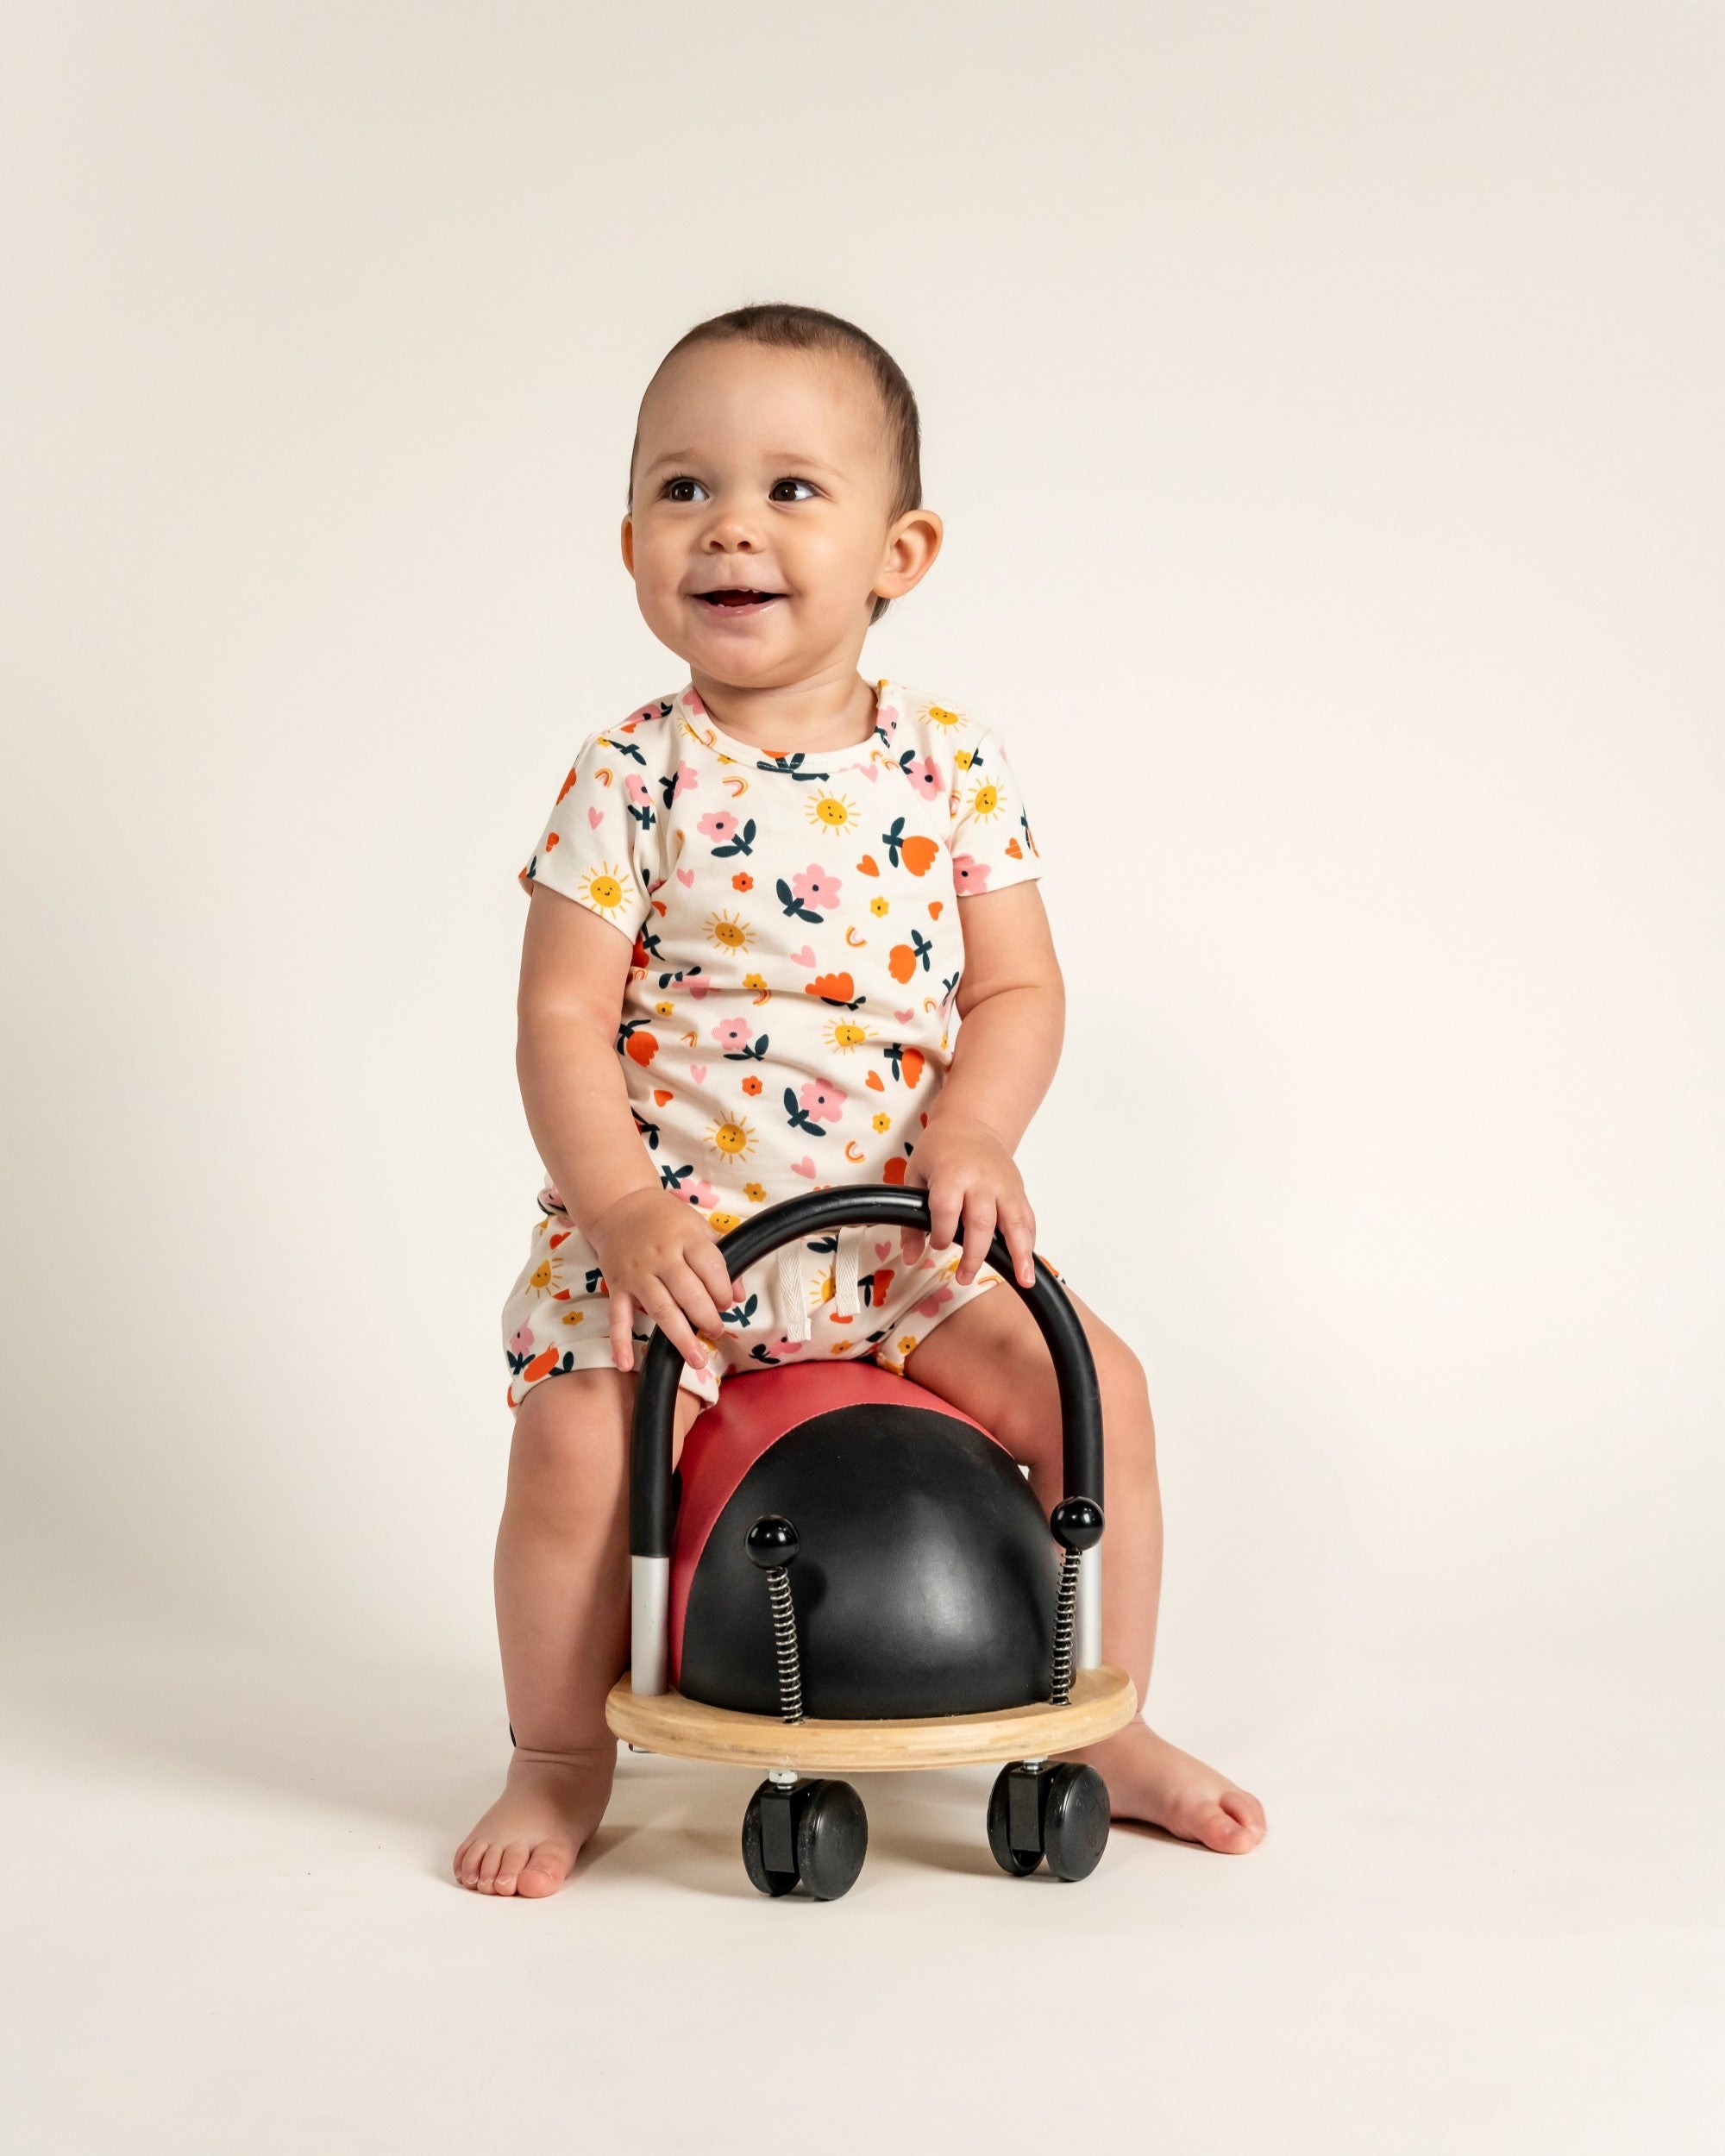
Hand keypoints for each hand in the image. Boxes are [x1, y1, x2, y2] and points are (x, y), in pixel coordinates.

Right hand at [585, 1186, 742, 1372]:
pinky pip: (617, 1316)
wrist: (619, 1206)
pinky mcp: (618, 1287)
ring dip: (680, 1337)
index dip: (722, 1289)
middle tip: (716, 1331)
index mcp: (685, 1238)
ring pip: (660, 1309)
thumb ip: (721, 1259)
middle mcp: (661, 1257)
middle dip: (706, 1316)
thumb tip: (740, 1295)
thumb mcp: (699, 1227)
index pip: (710, 1266)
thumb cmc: (666, 1219)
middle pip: (687, 1292)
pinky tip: (626, 1363)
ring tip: (697, 1359)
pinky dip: (620, 1341)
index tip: (727, 1303)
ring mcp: (637, 1274)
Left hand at [902, 1117, 1036, 1288]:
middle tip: (964, 1276)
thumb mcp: (915, 1176)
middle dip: (975, 1254)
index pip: (947, 1210)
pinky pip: (1027, 1219)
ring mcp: (1004, 1186)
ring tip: (1023, 1280)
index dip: (941, 1233)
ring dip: (1019, 1253)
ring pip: (1015, 1222)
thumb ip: (910, 1218)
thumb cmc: (940, 1149)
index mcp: (951, 1173)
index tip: (936, 1245)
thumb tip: (910, 1257)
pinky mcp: (1018, 1191)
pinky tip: (1028, 1264)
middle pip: (981, 1222)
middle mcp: (981, 1180)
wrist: (971, 1123)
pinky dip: (1029, 1242)